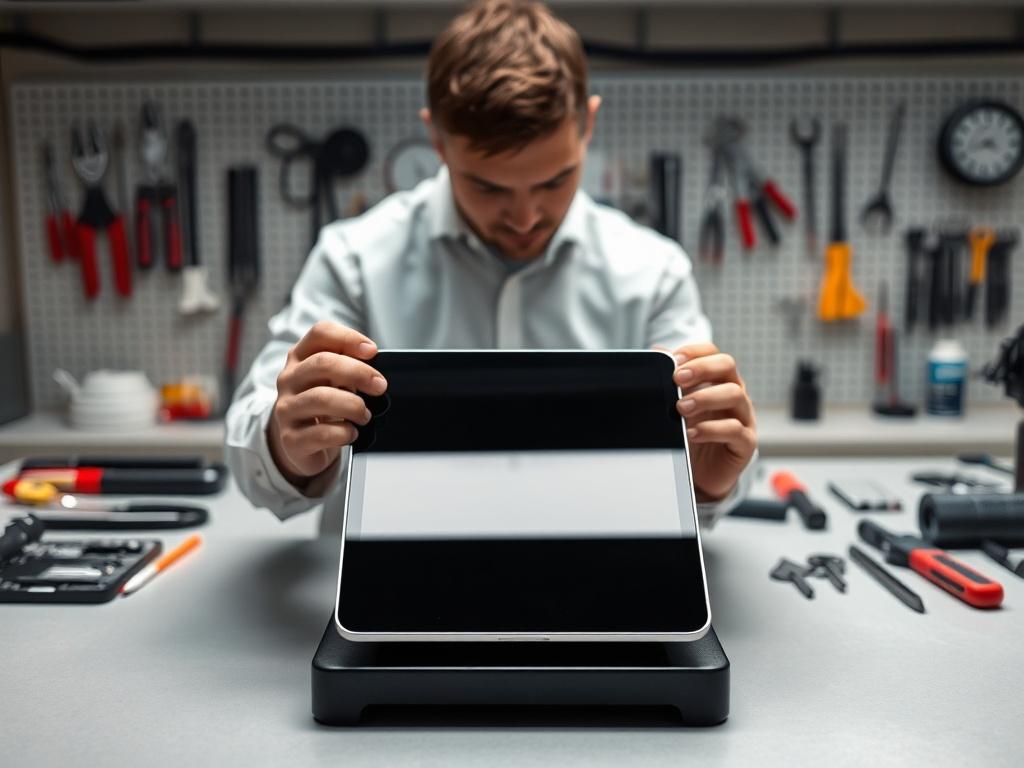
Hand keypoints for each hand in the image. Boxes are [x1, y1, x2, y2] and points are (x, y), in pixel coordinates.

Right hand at [267, 321, 386, 485]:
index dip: (349, 338)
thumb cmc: (322, 404)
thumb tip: (373, 362)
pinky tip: (351, 433)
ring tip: (365, 415)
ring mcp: (286, 409)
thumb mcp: (333, 379)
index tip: (372, 351)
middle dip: (358, 372)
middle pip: (323, 362)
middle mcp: (289, 379)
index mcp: (300, 357)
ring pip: (321, 398)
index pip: (320, 333)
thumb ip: (348, 366)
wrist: (299, 442)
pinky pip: (322, 433)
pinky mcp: (291, 438)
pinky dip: (345, 432)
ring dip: (353, 406)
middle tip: (380, 386)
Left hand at [670, 343, 756, 501]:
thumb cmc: (694, 435)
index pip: (713, 354)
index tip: (674, 360)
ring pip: (734, 394)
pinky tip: (693, 433)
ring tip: (681, 408)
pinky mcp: (745, 442)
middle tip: (677, 379)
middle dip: (701, 368)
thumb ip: (670, 382)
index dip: (695, 352)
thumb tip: (657, 352)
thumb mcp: (679, 407)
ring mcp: (743, 417)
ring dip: (705, 397)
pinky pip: (735, 430)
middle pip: (728, 366)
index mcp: (718, 381)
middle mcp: (734, 394)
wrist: (702, 474)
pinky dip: (712, 429)